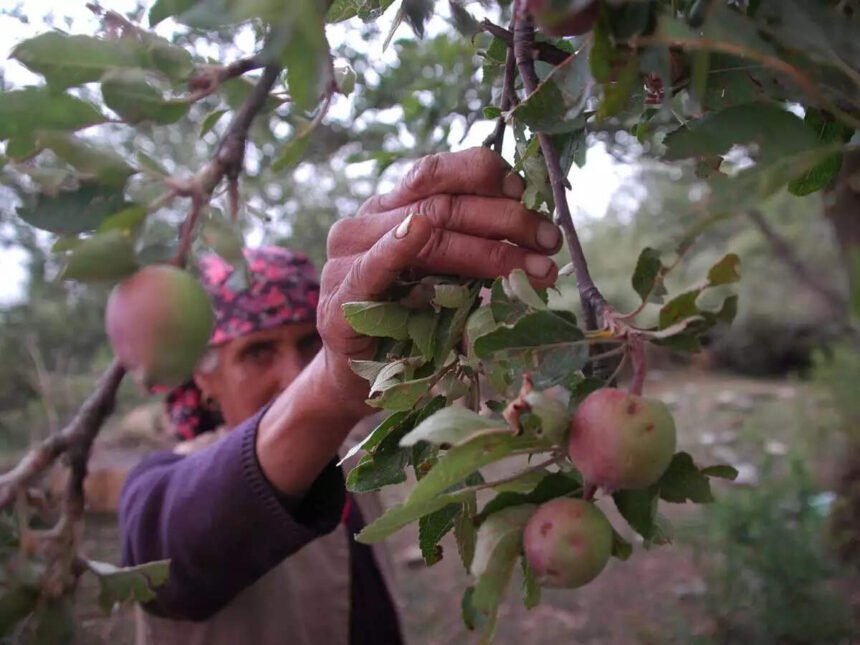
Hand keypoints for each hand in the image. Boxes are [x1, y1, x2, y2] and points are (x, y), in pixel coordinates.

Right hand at [317, 146, 561, 398]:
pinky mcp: (339, 300)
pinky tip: (417, 232)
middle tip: (550, 240)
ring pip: (424, 231)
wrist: (359, 381)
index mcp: (392, 208)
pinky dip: (395, 248)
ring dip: (487, 249)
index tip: (529, 194)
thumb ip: (470, 250)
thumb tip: (537, 234)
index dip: (486, 176)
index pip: (438, 172)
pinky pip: (370, 267)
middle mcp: (367, 222)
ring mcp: (348, 258)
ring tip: (534, 267)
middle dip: (506, 220)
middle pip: (443, 203)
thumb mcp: (444, 280)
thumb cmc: (407, 327)